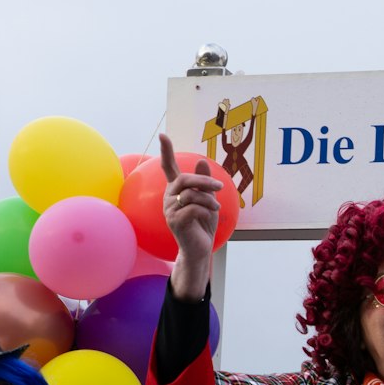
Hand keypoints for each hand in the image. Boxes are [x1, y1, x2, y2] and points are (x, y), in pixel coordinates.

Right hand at [159, 131, 221, 299]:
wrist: (200, 249)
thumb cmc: (203, 224)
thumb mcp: (207, 200)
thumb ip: (203, 183)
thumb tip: (201, 161)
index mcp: (176, 191)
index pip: (169, 168)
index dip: (166, 151)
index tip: (163, 135)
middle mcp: (169, 198)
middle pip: (184, 179)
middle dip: (204, 181)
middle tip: (219, 186)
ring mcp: (170, 210)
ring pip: (191, 194)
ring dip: (209, 199)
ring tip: (217, 207)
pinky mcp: (175, 221)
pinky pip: (194, 208)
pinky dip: (206, 210)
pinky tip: (209, 216)